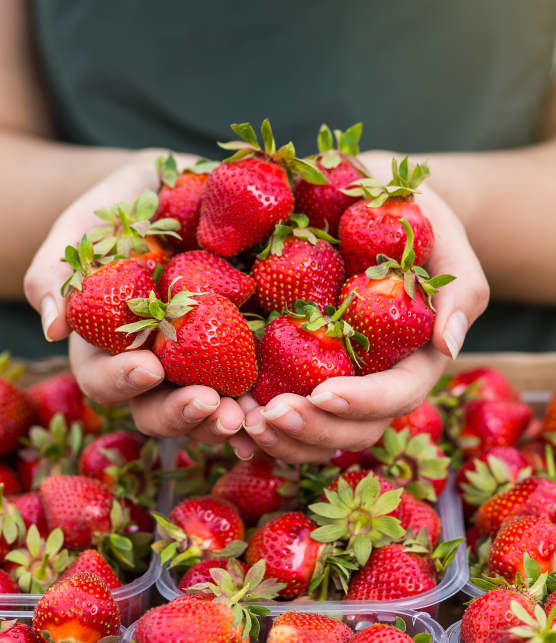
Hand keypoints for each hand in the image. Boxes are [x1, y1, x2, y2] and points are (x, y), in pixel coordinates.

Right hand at [24, 151, 245, 448]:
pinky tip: (278, 402)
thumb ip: (58, 271)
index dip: (123, 381)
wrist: (175, 190)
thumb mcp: (83, 227)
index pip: (106, 378)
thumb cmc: (118, 209)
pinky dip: (262, 396)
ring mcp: (200, 356)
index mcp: (109, 344)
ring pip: (207, 405)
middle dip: (182, 413)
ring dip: (225, 419)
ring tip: (247, 418)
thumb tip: (53, 328)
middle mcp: (155, 361)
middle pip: (159, 407)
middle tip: (209, 405)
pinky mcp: (241, 343)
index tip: (149, 367)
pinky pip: (251, 377)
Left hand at [228, 155, 488, 462]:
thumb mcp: (443, 239)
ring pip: (313, 434)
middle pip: (351, 429)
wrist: (364, 204)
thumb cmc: (410, 219)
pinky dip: (252, 422)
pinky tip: (224, 415)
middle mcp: (370, 379)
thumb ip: (459, 288)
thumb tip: (450, 344)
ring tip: (239, 421)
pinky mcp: (294, 366)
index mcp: (411, 358)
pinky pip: (278, 407)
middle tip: (267, 417)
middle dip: (311, 431)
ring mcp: (332, 378)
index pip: (396, 395)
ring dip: (277, 439)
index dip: (363, 403)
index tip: (323, 394)